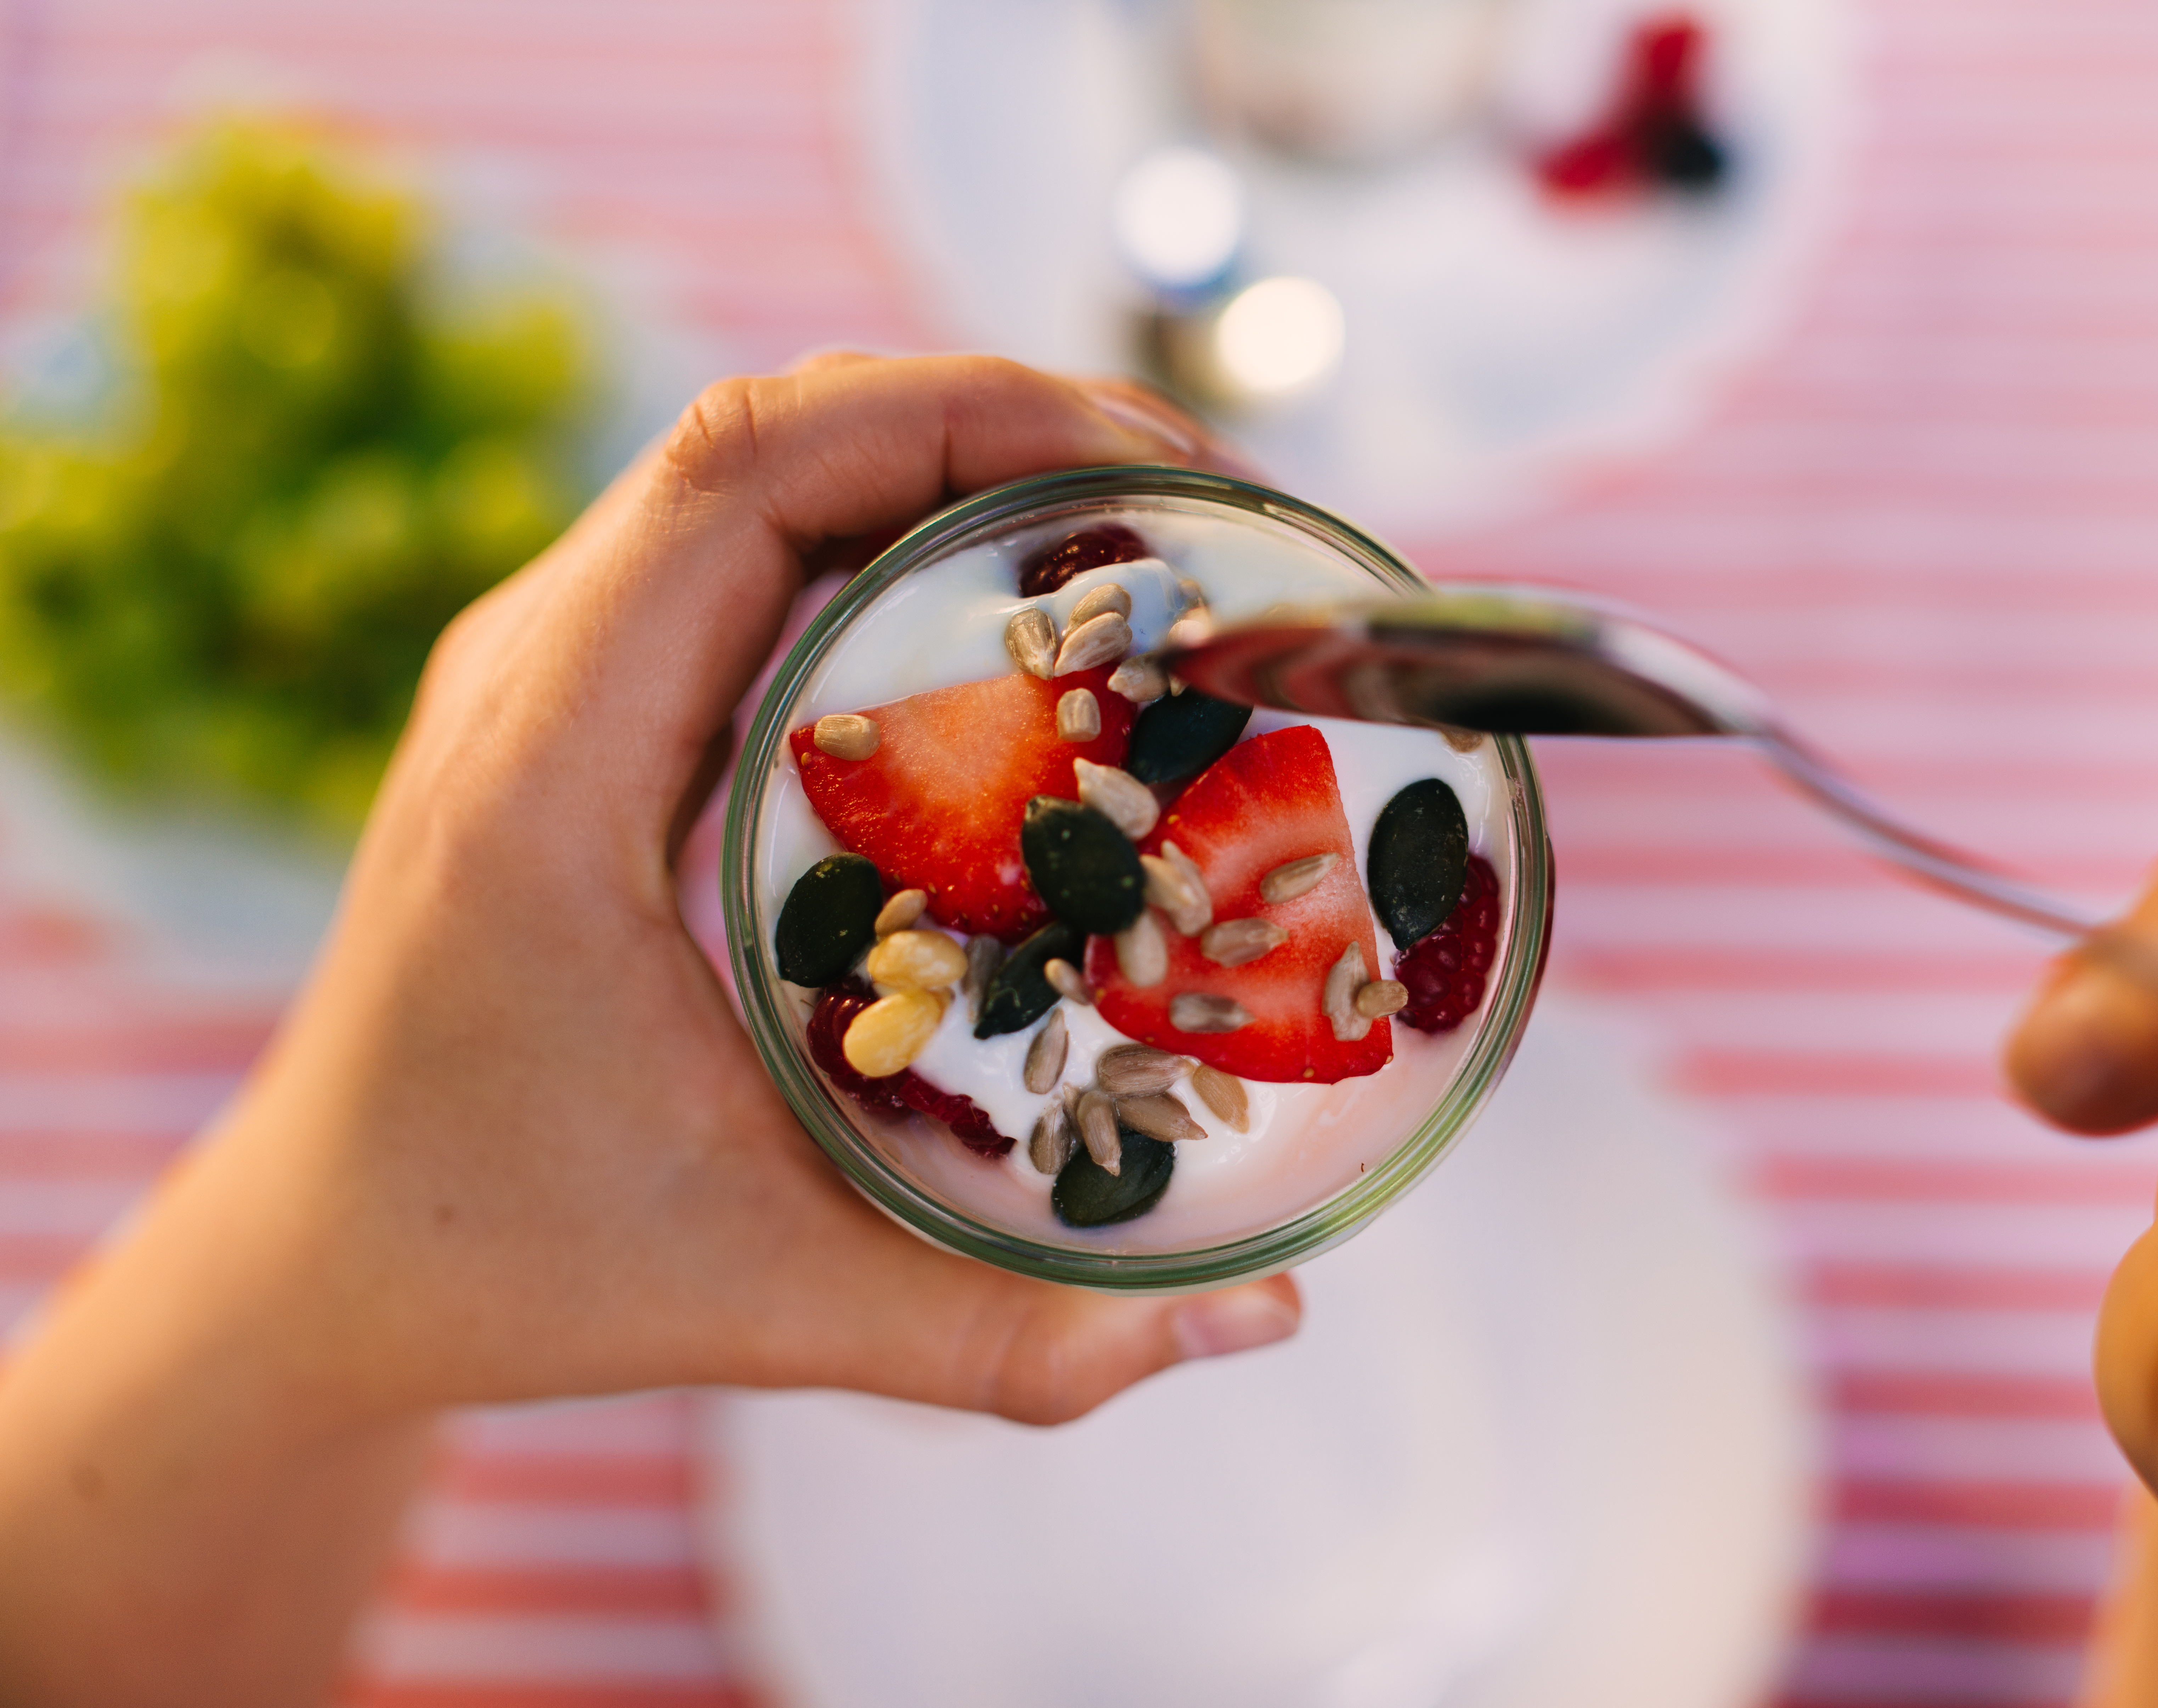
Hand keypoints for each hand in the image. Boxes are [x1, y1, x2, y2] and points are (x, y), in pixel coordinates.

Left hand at [0, 355, 1297, 1705]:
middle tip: (1179, 489)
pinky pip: (728, 538)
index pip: (742, 480)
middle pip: (760, 430)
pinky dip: (874, 518)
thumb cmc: (525, 1265)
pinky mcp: (562, 695)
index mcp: (549, 781)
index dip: (954, 419)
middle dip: (984, 413)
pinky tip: (995, 593)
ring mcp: (533, 673)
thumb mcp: (777, 1308)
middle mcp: (522, 683)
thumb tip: (1265, 1324)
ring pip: (744, 464)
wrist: (330, 1253)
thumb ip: (1015, 1336)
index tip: (1139, 464)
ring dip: (932, 451)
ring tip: (1115, 518)